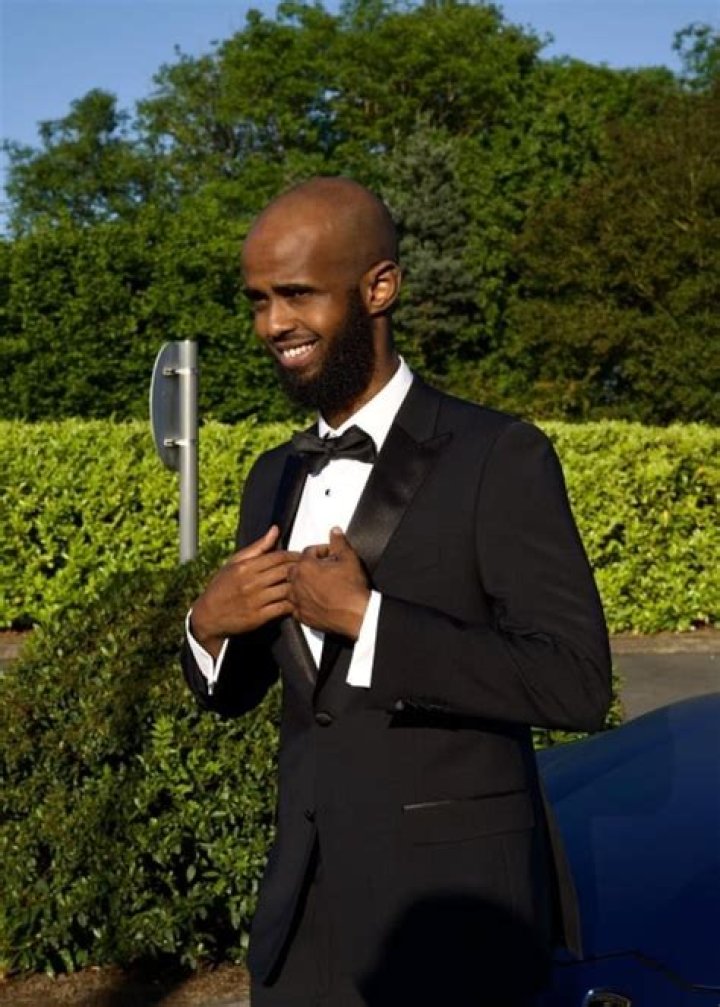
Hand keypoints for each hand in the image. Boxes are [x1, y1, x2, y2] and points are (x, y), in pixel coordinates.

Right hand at [190, 525, 298, 657]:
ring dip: (299, 587)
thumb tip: (274, 530)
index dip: (294, 556)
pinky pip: (282, 608)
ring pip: (286, 589)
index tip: (302, 557)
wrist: (208, 615)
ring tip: (309, 585)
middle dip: (301, 569)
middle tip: (312, 570)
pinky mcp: (258, 617)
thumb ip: (257, 547)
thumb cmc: (222, 587)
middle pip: (285, 571)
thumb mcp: (235, 563)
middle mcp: (251, 582)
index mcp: (246, 567)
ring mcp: (255, 600)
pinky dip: (293, 605)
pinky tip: (299, 602)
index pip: (278, 556)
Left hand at [289, 527, 369, 639]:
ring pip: (294, 588)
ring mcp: (297, 601)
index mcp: (305, 566)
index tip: (330, 555)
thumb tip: (335, 531)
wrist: (357, 615)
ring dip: (304, 584)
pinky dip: (304, 602)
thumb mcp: (349, 558)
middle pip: (297, 569)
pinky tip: (317, 600)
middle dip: (309, 567)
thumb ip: (339, 542)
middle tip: (324, 569)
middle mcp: (296, 583)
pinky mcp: (302, 616)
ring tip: (320, 585)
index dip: (321, 551)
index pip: (308, 552)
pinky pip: (297, 606)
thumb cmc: (352, 588)